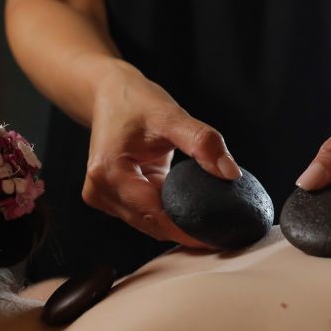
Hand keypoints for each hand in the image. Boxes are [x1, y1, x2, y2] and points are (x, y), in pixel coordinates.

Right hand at [82, 64, 241, 246]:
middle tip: (226, 231)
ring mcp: (104, 198)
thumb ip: (203, 143)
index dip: (187, 230)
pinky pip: (148, 214)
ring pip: (150, 224)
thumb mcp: (172, 116)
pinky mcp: (113, 199)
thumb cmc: (137, 102)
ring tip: (213, 220)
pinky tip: (192, 207)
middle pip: (151, 225)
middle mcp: (100, 192)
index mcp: (108, 174)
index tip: (219, 236)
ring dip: (178, 223)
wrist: (110, 94)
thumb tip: (231, 173)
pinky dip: (170, 212)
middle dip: (186, 229)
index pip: (154, 216)